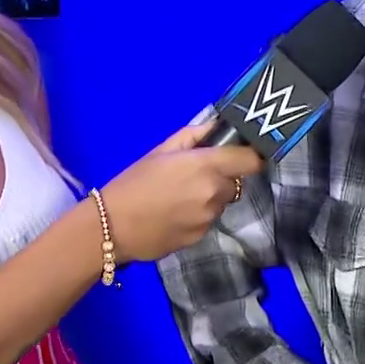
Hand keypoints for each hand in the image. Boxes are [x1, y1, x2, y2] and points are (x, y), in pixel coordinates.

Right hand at [99, 123, 265, 260]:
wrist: (112, 226)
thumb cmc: (134, 182)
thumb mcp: (161, 151)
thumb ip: (194, 136)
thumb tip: (216, 126)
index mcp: (206, 165)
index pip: (252, 161)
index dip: (250, 157)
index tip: (241, 157)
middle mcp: (214, 192)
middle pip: (236, 183)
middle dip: (221, 179)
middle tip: (193, 179)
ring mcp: (209, 217)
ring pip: (221, 204)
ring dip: (209, 199)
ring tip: (178, 199)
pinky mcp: (201, 237)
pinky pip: (208, 222)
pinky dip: (197, 218)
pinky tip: (173, 216)